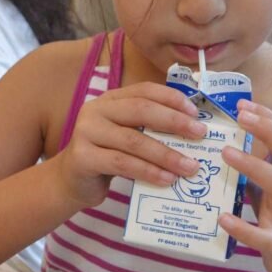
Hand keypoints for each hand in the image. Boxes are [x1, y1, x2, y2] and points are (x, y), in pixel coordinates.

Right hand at [52, 82, 207, 208]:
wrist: (71, 181)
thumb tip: (193, 132)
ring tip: (190, 167)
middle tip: (200, 134)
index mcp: (110, 100)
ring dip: (166, 154)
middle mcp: (96, 110)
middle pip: (140, 110)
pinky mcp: (82, 157)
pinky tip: (166, 179)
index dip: (172, 98)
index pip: (144, 91)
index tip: (196, 113)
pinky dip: (147, 171)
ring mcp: (86, 132)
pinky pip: (122, 163)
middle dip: (174, 122)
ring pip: (133, 140)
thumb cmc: (107, 157)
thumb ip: (149, 129)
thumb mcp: (127, 136)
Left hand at [219, 99, 271, 271]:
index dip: (269, 119)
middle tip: (240, 116)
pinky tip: (222, 218)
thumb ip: (258, 172)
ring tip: (226, 153)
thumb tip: (227, 146)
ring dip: (255, 168)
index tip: (244, 103)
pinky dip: (244, 228)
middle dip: (270, 131)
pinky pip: (265, 237)